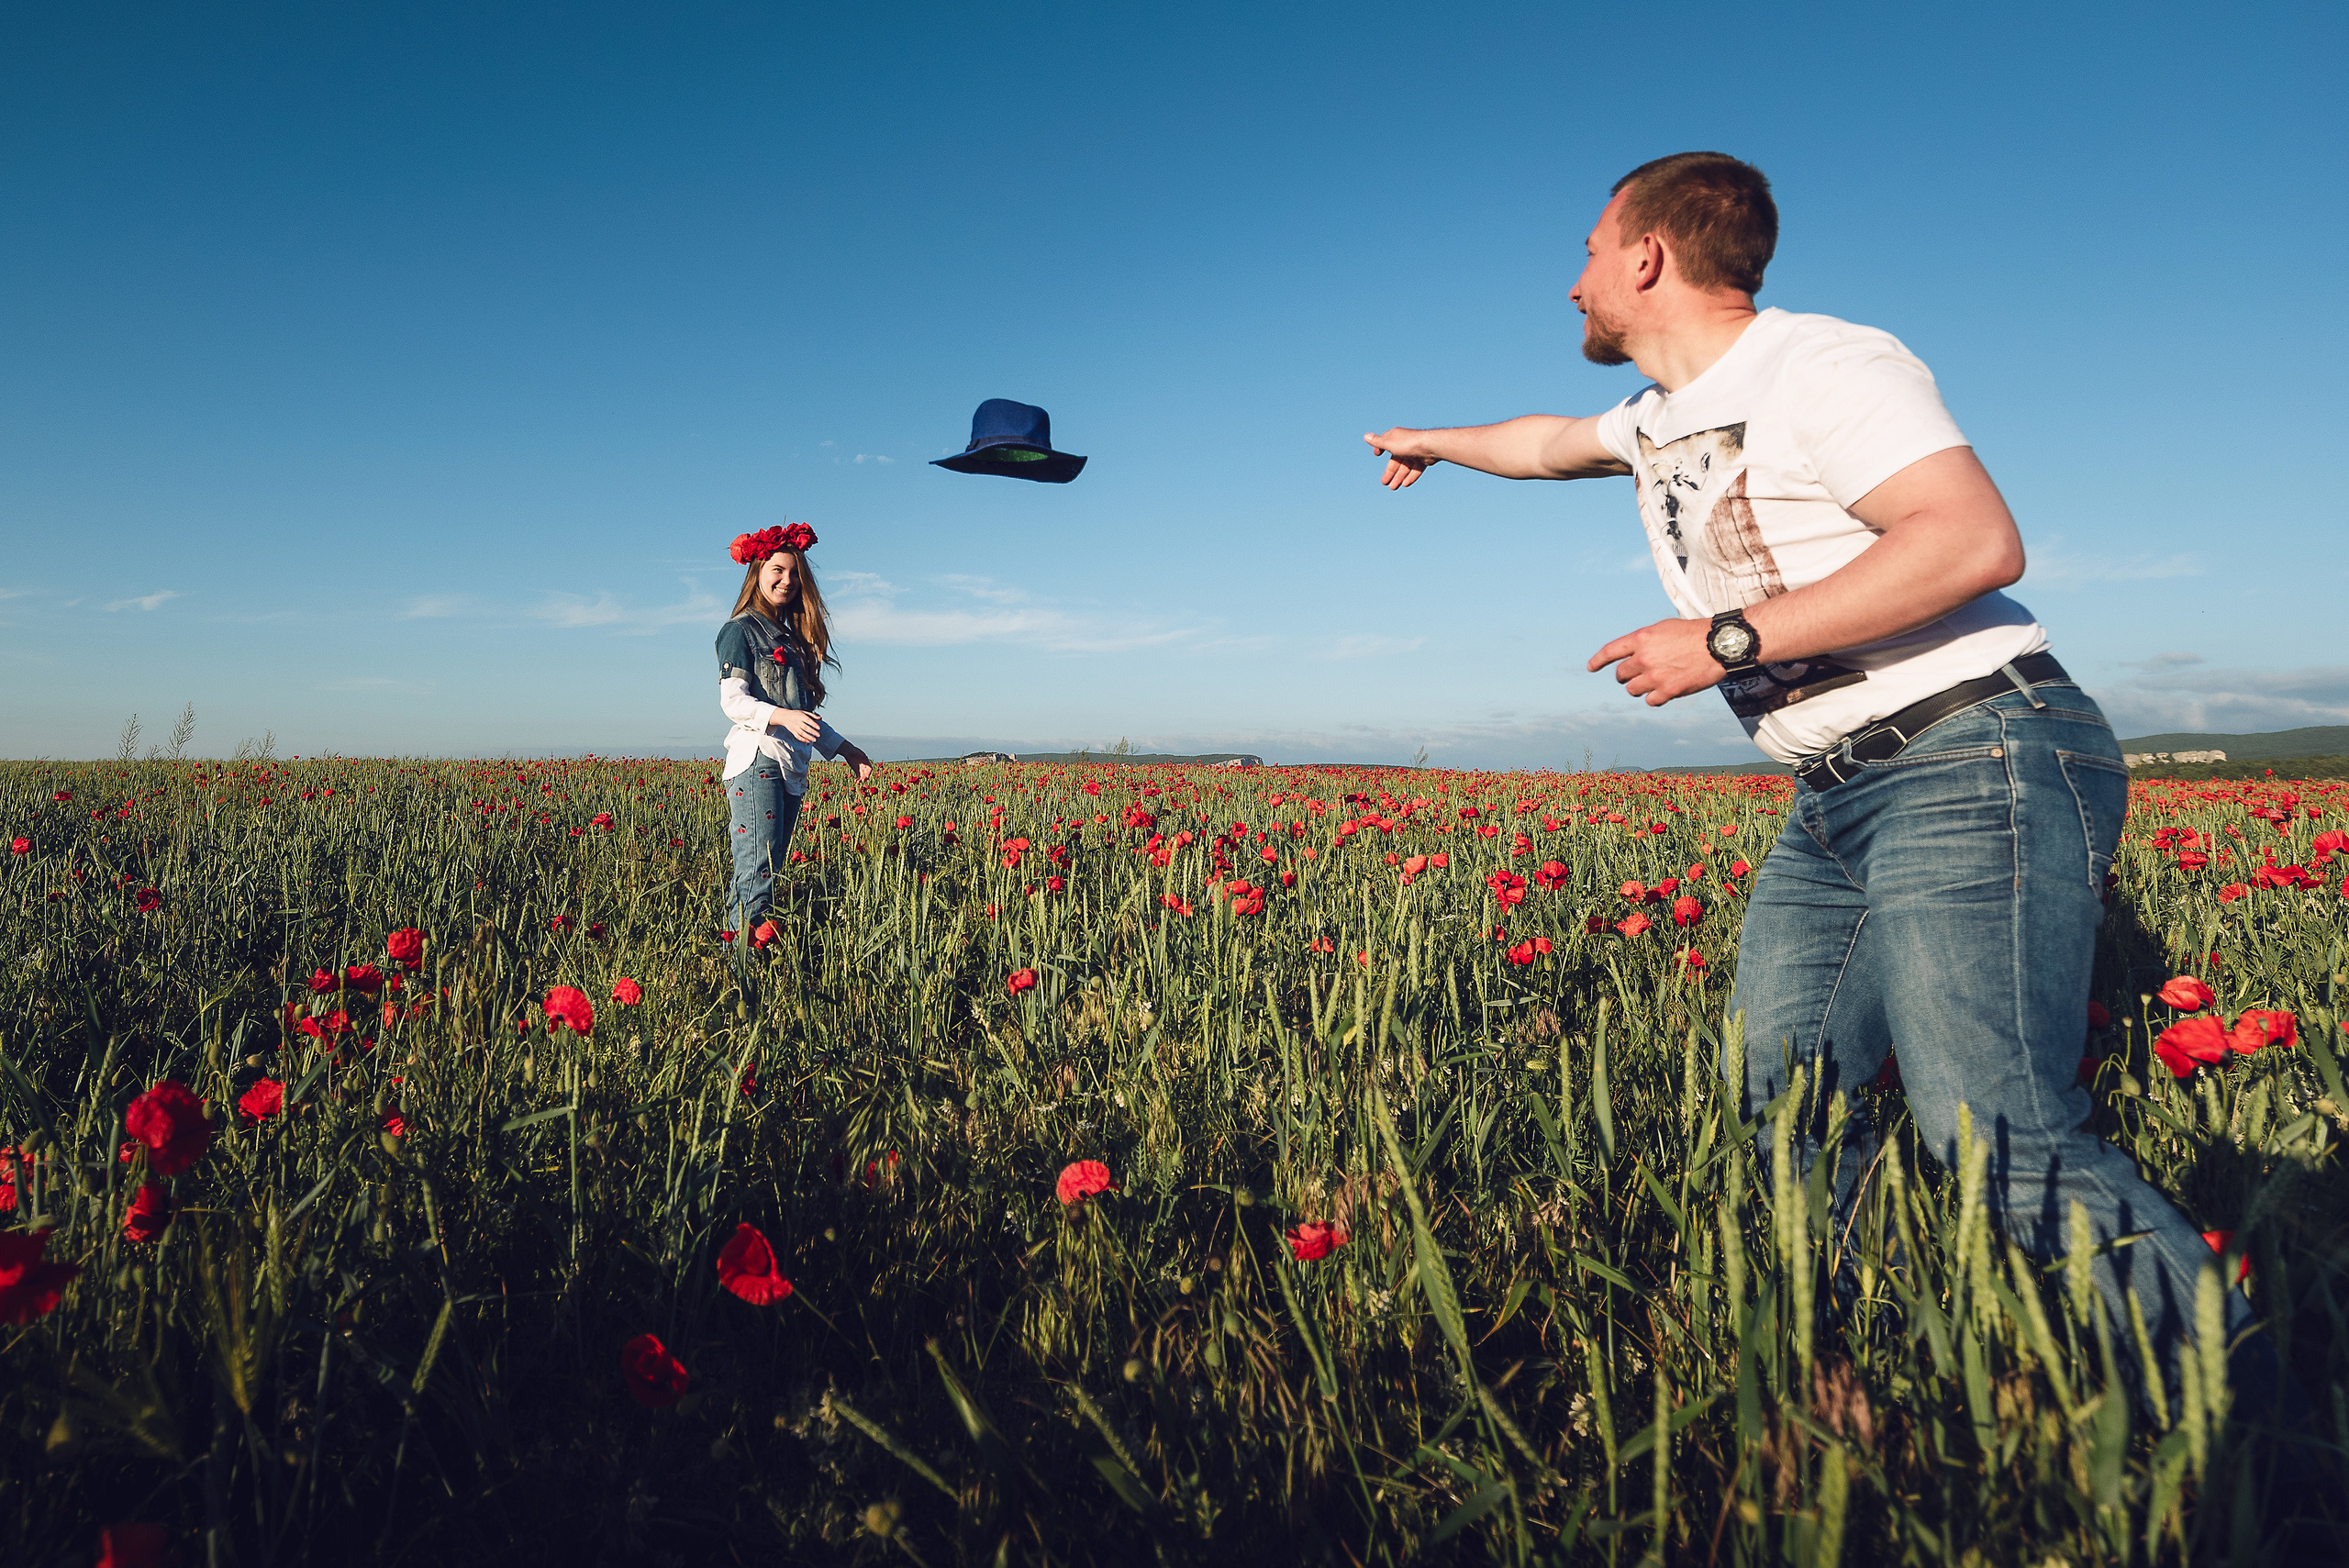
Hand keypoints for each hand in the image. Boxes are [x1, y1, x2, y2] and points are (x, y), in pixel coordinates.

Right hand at [770, 708, 823, 742]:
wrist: (784, 716)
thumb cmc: (796, 714)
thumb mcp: (804, 712)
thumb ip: (812, 715)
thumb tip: (820, 718)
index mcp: (801, 716)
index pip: (808, 720)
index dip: (813, 724)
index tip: (819, 728)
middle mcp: (798, 722)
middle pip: (805, 728)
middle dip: (812, 732)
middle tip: (818, 735)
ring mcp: (795, 727)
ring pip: (802, 733)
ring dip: (808, 737)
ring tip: (814, 740)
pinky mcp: (793, 731)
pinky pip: (798, 736)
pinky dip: (803, 739)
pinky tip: (808, 741)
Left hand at [840, 743, 874, 782]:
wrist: (848, 751)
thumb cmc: (854, 751)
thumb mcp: (859, 753)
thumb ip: (862, 755)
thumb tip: (865, 757)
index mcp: (867, 762)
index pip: (869, 769)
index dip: (869, 773)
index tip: (867, 776)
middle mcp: (865, 766)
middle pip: (866, 773)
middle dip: (865, 777)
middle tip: (862, 780)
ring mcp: (861, 769)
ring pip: (862, 776)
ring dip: (861, 779)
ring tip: (858, 782)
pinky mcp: (857, 771)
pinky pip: (858, 776)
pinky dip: (857, 779)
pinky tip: (855, 781)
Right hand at [1363, 428, 1440, 489]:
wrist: (1430, 446)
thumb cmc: (1407, 443)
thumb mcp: (1389, 443)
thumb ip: (1377, 442)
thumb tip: (1366, 436)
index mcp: (1396, 437)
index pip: (1386, 443)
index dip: (1380, 448)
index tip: (1377, 454)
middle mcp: (1405, 444)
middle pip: (1396, 460)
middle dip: (1390, 472)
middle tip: (1384, 483)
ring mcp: (1415, 451)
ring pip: (1406, 467)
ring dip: (1399, 477)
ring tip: (1393, 488)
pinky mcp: (1424, 459)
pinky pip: (1416, 469)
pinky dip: (1411, 476)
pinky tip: (1406, 484)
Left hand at [1588, 618, 1725, 706]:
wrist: (1718, 646)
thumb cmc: (1693, 634)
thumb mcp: (1664, 629)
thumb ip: (1645, 641)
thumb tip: (1633, 653)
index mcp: (1642, 639)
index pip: (1610, 651)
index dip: (1598, 660)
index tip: (1591, 668)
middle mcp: (1644, 658)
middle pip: (1621, 674)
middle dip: (1627, 675)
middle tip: (1641, 673)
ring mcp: (1655, 676)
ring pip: (1632, 690)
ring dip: (1640, 687)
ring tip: (1656, 680)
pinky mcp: (1668, 691)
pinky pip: (1650, 701)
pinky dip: (1655, 698)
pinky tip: (1665, 690)